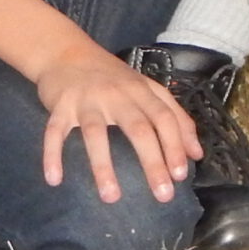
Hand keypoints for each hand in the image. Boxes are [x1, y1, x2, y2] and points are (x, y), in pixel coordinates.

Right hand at [29, 43, 197, 203]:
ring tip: (111, 197)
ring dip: (103, 167)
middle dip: (152, 162)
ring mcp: (86, 100)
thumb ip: (174, 116)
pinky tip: (54, 179)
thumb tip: (196, 153)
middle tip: (162, 195)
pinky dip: (52, 155)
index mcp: (140, 90)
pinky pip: (55, 132)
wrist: (65, 52)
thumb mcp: (146, 89)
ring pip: (96, 134)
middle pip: (137, 128)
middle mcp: (115, 94)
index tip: (181, 175)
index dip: (175, 145)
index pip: (164, 118)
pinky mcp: (60, 106)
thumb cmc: (111, 77)